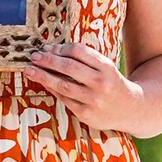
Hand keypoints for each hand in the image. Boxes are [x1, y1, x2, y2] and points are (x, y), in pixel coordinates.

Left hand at [22, 42, 138, 130]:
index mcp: (106, 67)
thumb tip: (53, 51)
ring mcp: (93, 100)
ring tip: (30, 70)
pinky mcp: (86, 114)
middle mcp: (101, 83)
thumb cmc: (112, 83)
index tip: (47, 48)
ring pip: (63, 85)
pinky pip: (64, 99)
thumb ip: (85, 59)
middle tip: (34, 56)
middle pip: (69, 67)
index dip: (60, 48)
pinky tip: (44, 83)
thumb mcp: (105, 66)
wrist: (130, 109)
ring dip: (43, 76)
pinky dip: (52, 90)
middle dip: (48, 60)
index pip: (78, 52)